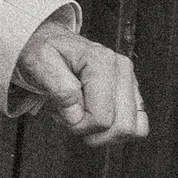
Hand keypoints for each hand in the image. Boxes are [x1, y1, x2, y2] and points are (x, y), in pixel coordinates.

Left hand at [16, 26, 147, 146]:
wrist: (50, 43)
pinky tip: (97, 119)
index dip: (78, 127)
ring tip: (83, 118)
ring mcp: (129, 80)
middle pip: (121, 127)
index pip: (101, 118)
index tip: (61, 115)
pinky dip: (116, 130)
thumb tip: (77, 114)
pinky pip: (138, 125)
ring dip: (104, 134)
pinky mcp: (131, 90)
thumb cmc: (45, 52)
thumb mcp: (39, 63)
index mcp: (101, 62)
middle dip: (92, 133)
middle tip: (71, 119)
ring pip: (133, 129)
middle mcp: (120, 69)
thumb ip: (60, 89)